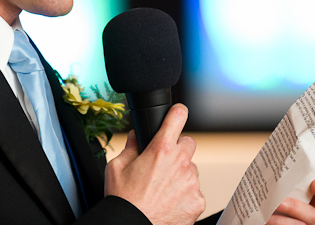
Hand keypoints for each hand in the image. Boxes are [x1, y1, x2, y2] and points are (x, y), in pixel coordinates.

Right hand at [104, 104, 205, 224]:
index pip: (177, 117)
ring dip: (181, 173)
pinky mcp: (197, 200)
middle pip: (188, 143)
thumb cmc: (124, 200)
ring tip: (163, 188)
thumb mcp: (116, 167)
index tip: (177, 113)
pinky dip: (185, 194)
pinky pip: (195, 190)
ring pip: (191, 169)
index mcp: (160, 149)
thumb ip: (129, 147)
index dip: (177, 113)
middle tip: (164, 163)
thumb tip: (135, 137)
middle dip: (178, 149)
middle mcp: (180, 163)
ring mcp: (191, 182)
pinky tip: (170, 201)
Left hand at [265, 180, 314, 224]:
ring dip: (281, 221)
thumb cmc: (272, 198)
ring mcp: (299, 224)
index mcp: (310, 202)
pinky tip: (265, 219)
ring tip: (267, 215)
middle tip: (279, 202)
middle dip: (295, 207)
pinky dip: (274, 224)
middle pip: (312, 215)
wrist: (262, 211)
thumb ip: (284, 182)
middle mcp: (307, 216)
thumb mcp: (281, 188)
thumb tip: (274, 167)